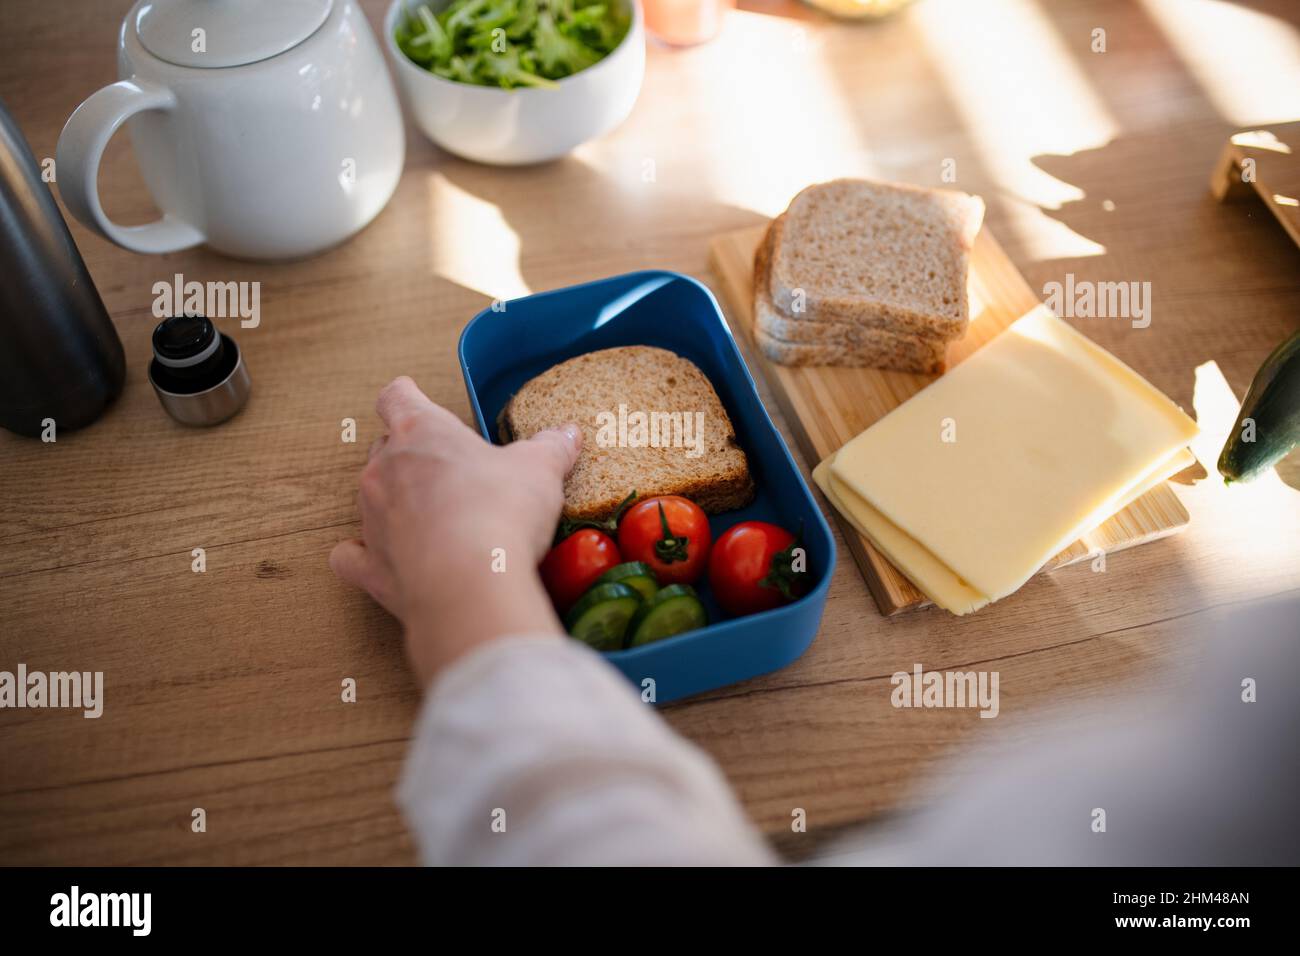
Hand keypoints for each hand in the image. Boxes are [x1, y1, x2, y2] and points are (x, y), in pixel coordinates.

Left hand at [330, 376, 581, 684]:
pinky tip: (381, 558)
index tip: (413, 395)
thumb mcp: (540, 470)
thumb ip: (550, 448)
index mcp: (421, 432)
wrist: (470, 583)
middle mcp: (384, 470)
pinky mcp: (369, 566)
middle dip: (410, 455)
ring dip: (396, 503)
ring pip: (370, 498)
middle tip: (448, 470)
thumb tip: (568, 434)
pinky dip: (363, 555)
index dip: (407, 396)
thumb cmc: (500, 511)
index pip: (397, 397)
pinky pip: (351, 556)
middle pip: (384, 448)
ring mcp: (372, 519)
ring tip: (432, 518)